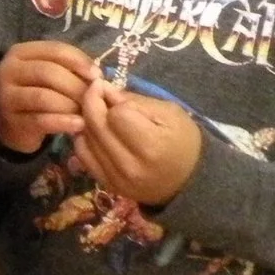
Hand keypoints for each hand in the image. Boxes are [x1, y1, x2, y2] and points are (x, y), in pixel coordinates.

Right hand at [0, 39, 96, 155]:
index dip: (80, 61)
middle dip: (77, 86)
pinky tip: (79, 125)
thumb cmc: (35, 92)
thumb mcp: (47, 74)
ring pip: (44, 97)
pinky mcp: (12, 121)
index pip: (55, 50)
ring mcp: (6, 96)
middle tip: (94, 99)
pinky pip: (41, 121)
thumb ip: (67, 69)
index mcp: (20, 53)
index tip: (98, 76)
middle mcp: (8, 70)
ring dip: (71, 106)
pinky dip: (64, 123)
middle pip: (49, 73)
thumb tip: (96, 76)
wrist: (9, 123)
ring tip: (87, 114)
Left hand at [72, 76, 202, 207]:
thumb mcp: (169, 113)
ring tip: (100, 113)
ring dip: (87, 121)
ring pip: (86, 139)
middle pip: (95, 125)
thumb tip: (103, 89)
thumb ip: (134, 101)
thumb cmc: (184, 141)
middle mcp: (130, 166)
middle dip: (92, 103)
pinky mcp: (109, 185)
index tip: (112, 90)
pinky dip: (86, 139)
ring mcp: (116, 179)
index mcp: (151, 147)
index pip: (115, 114)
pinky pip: (83, 156)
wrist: (190, 181)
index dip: (111, 98)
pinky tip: (97, 132)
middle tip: (97, 93)